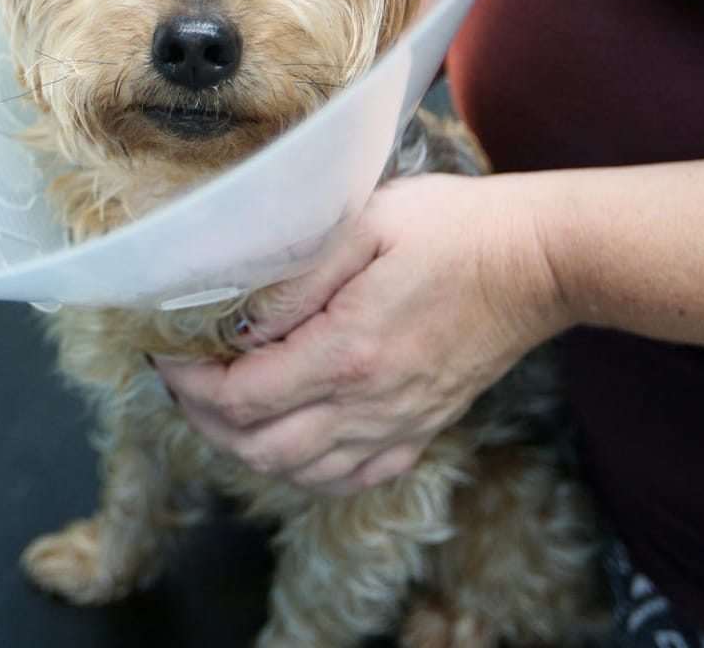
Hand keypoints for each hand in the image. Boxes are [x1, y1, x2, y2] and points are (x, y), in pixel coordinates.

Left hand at [154, 173, 570, 495]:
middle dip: (202, 420)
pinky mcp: (422, 429)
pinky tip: (289, 435)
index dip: (187, 383)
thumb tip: (238, 323)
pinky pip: (351, 479)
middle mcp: (370, 405)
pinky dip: (305, 469)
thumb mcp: (362, 224)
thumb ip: (293, 277)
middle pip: (256, 449)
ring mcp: (398, 424)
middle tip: (181, 379)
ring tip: (221, 405)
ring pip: (299, 473)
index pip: (239, 398)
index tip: (163, 352)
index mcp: (347, 354)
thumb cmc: (452, 228)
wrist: (539, 260)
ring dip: (245, 447)